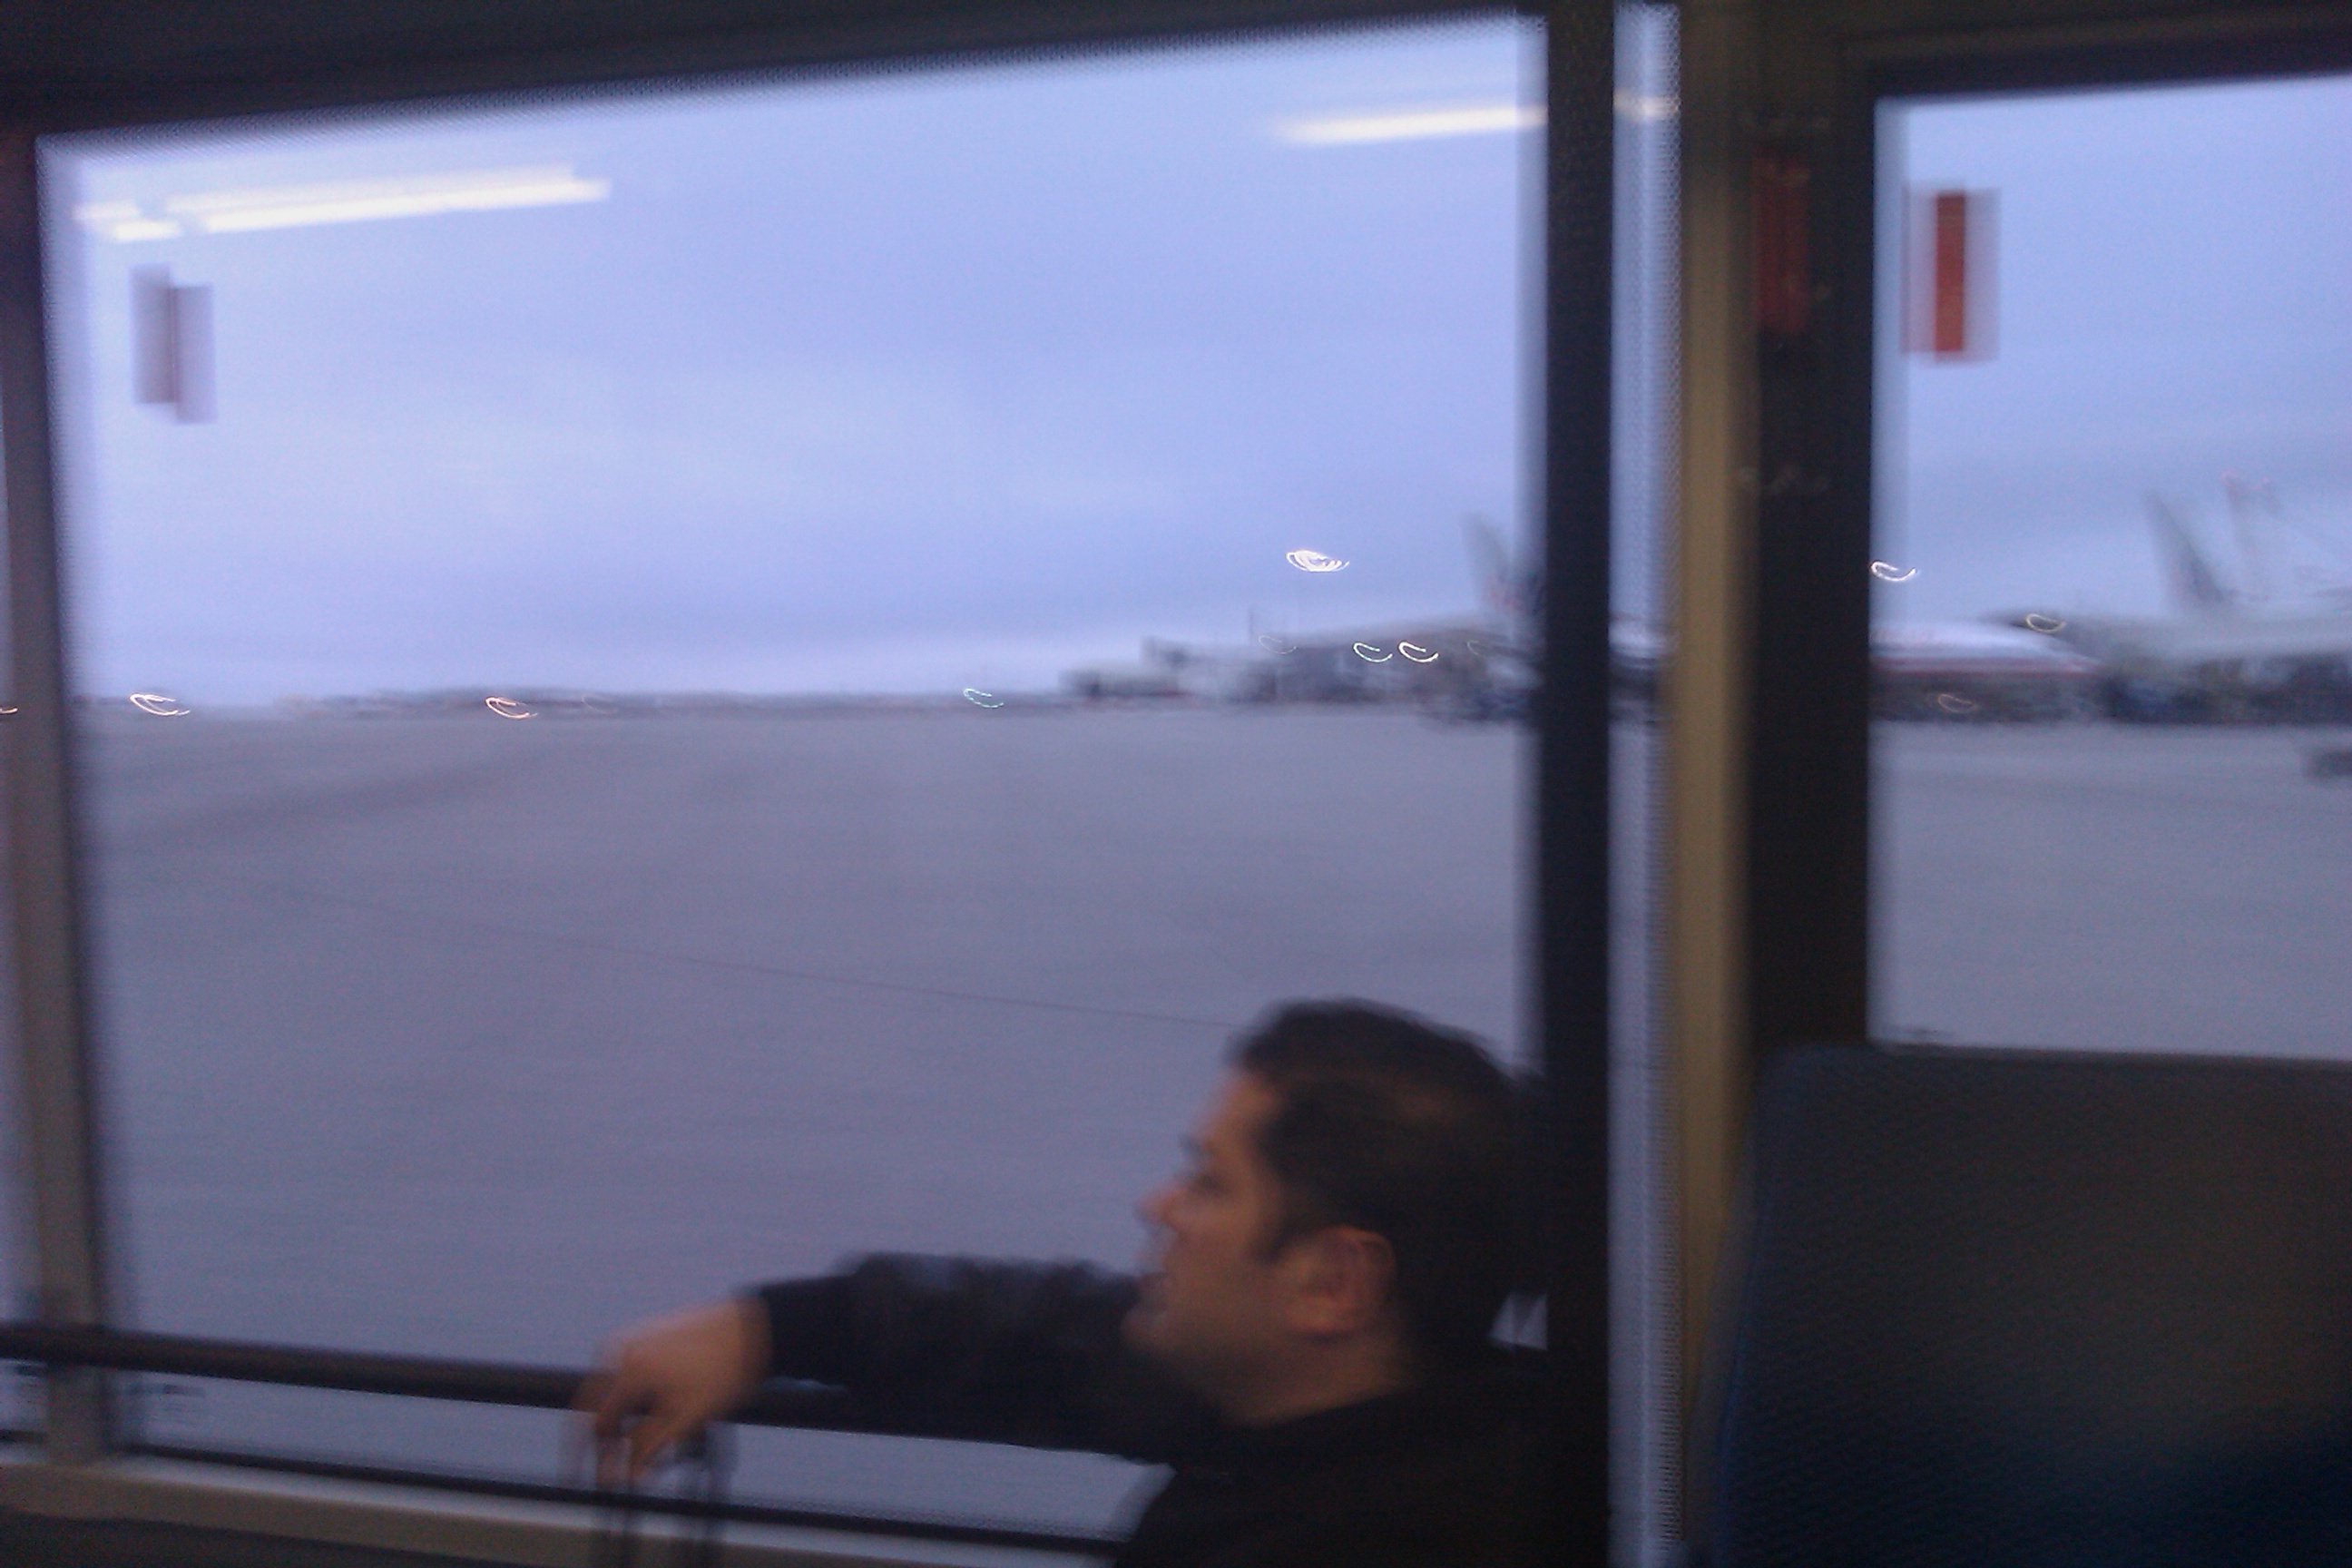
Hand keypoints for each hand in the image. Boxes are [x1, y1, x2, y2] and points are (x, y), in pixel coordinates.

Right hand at [575, 1297, 769, 1485]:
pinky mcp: (645, 1334)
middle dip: (605, 1439)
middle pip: (597, 1407)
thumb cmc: (727, 1369)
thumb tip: (628, 1475)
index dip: (602, 1457)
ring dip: (618, 1418)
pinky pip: (623, 1371)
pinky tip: (647, 1411)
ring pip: (609, 1389)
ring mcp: (633, 1338)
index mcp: (629, 1372)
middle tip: (617, 1465)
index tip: (607, 1478)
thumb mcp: (688, 1418)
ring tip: (636, 1441)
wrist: (752, 1328)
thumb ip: (652, 1447)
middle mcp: (621, 1351)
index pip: (597, 1426)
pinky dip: (628, 1395)